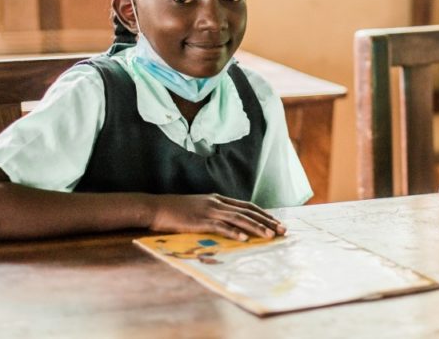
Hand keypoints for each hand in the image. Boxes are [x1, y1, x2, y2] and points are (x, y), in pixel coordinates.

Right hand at [148, 194, 286, 239]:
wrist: (156, 207)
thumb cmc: (175, 210)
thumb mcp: (199, 207)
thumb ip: (214, 212)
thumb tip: (228, 222)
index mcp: (218, 199)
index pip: (247, 205)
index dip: (263, 214)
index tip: (276, 222)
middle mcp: (217, 203)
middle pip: (248, 211)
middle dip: (267, 221)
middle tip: (282, 230)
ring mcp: (209, 211)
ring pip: (239, 218)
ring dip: (256, 227)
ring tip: (270, 236)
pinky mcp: (200, 221)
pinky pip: (220, 227)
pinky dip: (234, 232)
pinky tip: (244, 239)